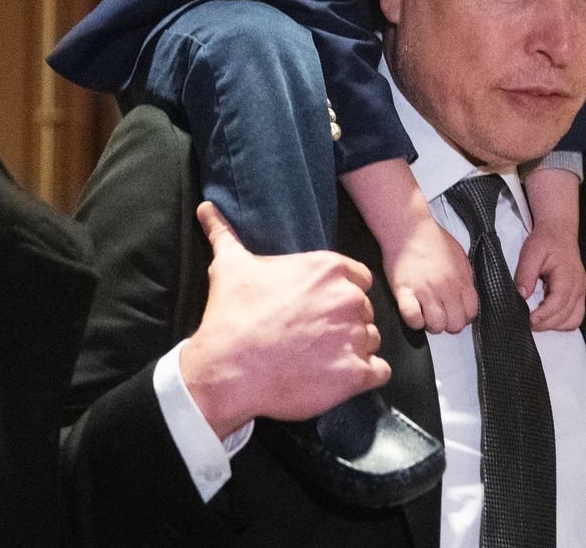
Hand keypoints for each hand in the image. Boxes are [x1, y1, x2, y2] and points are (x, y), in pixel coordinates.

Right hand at [180, 203, 391, 438]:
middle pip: (364, 311)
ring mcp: (354, 336)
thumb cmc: (232, 317)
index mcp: (328, 269)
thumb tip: (207, 208)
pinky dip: (362, 376)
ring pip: (370, 341)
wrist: (227, 369)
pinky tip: (334, 377)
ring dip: (352, 351)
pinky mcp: (356, 374)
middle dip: (343, 324)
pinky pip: (379, 372)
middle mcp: (348, 299)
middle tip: (310, 338)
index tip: (315, 310)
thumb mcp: (230, 267)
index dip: (338, 295)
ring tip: (318, 360)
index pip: (358, 279)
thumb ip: (225, 234)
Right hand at [379, 213, 476, 334]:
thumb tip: (465, 295)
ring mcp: (425, 291)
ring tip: (424, 313)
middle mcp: (446, 288)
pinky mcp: (405, 291)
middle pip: (455, 324)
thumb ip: (465, 278)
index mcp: (461, 280)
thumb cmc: (432, 240)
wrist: (408, 228)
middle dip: (447, 324)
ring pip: (435, 325)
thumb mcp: (459, 257)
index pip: (471, 313)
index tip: (453, 313)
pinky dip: (414, 321)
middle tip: (438, 314)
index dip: (462, 317)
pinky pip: (413, 318)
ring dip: (430, 324)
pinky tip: (413, 312)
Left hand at [517, 164, 583, 331]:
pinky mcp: (578, 293)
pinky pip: (576, 316)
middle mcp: (578, 286)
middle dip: (545, 324)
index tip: (528, 321)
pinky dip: (563, 322)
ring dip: (554, 325)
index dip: (543, 315)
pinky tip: (548, 318)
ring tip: (536, 322)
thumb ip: (526, 275)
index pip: (558, 303)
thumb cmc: (546, 241)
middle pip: (565, 315)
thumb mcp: (531, 253)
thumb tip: (522, 295)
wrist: (559, 231)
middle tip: (525, 324)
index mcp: (567, 276)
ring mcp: (581, 291)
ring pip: (573, 319)